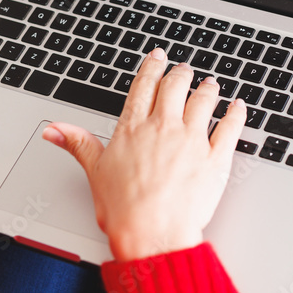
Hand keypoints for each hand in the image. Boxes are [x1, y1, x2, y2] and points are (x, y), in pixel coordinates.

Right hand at [43, 48, 246, 260]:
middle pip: (176, 87)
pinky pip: (230, 128)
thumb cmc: (123, 210)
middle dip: (181, 74)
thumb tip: (55, 129)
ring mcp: (192, 141)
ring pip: (204, 101)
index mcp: (134, 128)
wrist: (153, 235)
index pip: (145, 87)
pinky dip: (236, 114)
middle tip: (185, 69)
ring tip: (210, 84)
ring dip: (208, 89)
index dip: (152, 68)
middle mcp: (164, 127)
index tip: (158, 57)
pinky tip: (238, 106)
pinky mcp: (215, 159)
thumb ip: (78, 143)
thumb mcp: (94, 172)